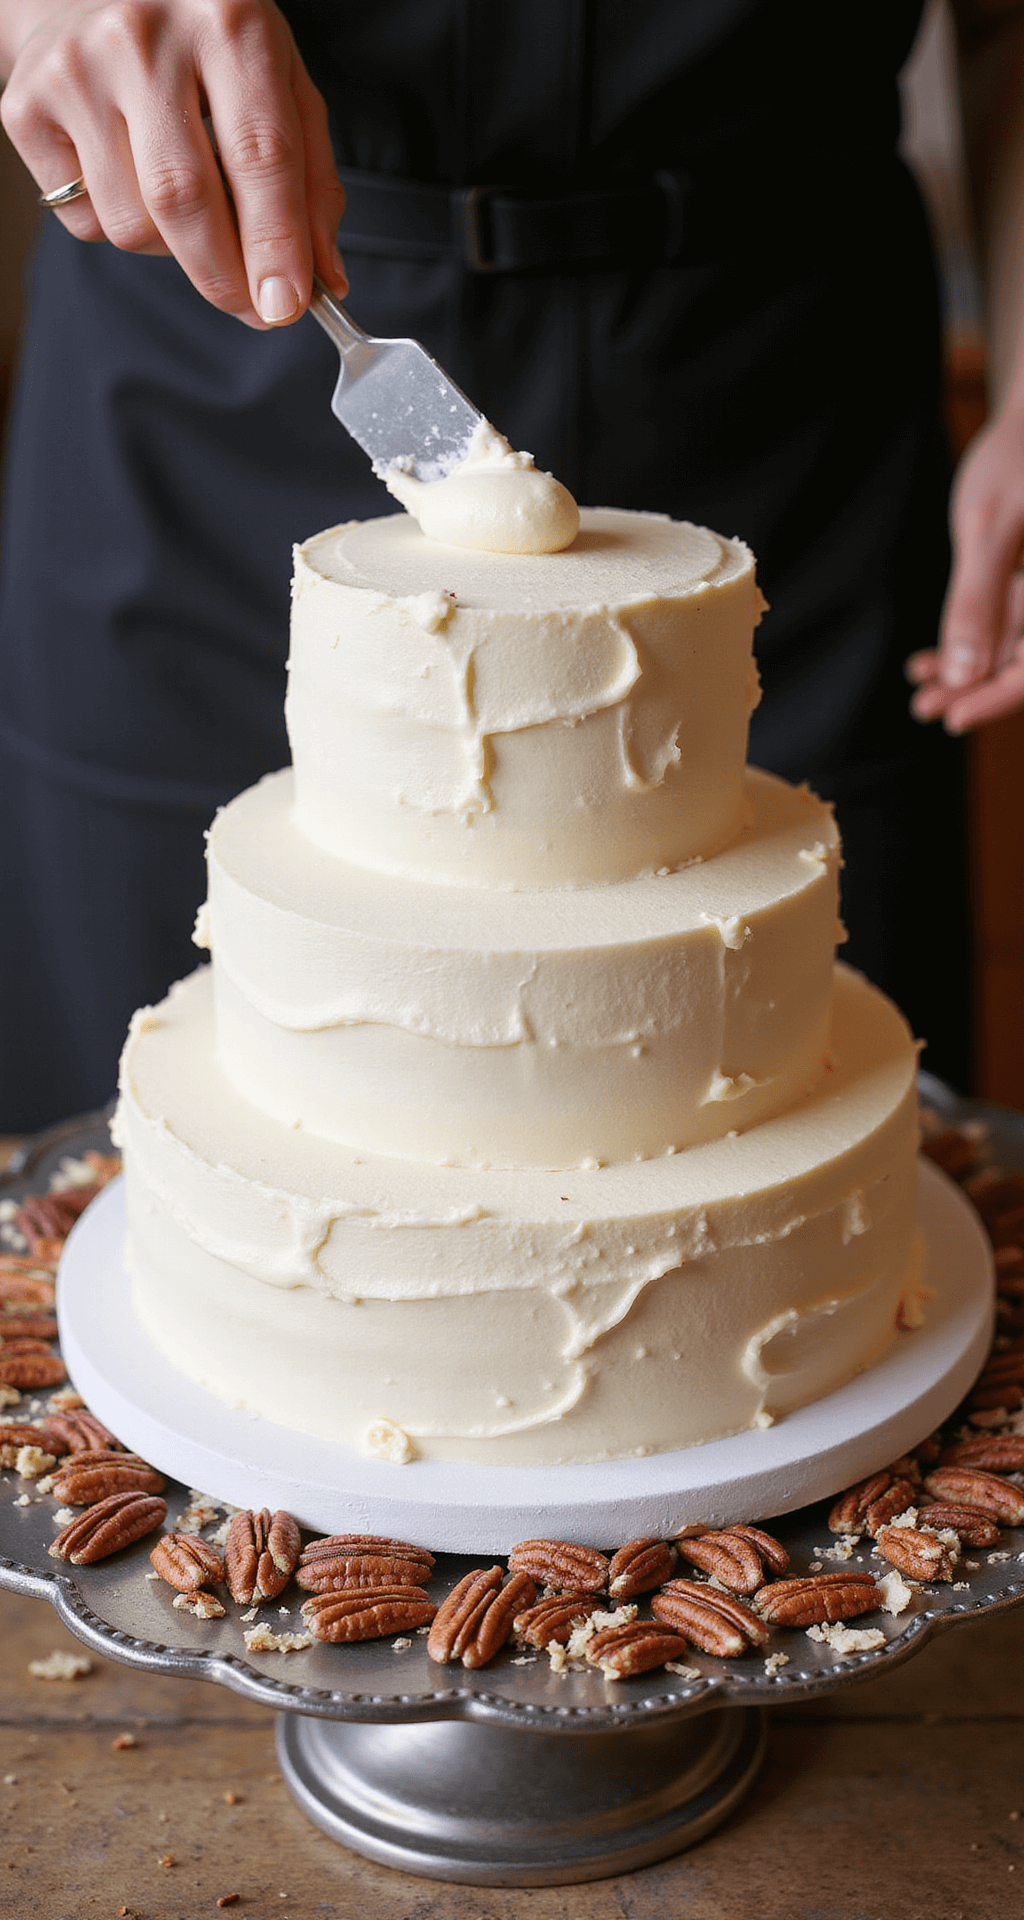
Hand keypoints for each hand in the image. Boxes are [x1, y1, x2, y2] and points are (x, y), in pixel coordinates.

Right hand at [0, 0, 347, 327]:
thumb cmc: (202, 43)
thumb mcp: (278, 80)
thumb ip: (310, 179)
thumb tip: (322, 278)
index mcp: (227, 23)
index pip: (259, 155)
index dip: (275, 245)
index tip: (285, 305)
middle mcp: (144, 39)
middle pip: (185, 200)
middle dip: (224, 276)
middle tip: (251, 305)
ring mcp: (77, 70)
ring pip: (133, 224)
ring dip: (172, 247)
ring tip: (185, 201)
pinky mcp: (28, 107)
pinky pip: (86, 221)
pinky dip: (120, 225)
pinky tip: (131, 176)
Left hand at [907, 399, 1023, 730]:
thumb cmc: (1015, 459)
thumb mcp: (989, 528)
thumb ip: (976, 600)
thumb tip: (964, 674)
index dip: (1000, 697)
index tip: (954, 718)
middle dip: (977, 690)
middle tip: (925, 707)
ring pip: (1013, 652)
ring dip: (968, 673)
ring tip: (920, 688)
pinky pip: (1004, 631)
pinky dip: (969, 645)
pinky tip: (925, 661)